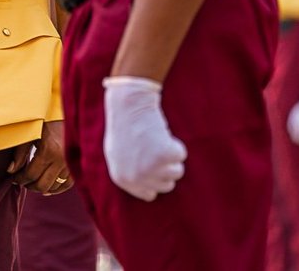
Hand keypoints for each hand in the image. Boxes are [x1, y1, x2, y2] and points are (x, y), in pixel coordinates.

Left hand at [8, 120, 73, 194]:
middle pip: (42, 185)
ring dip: (42, 188)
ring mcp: (70, 164)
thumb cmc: (44, 121)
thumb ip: (20, 153)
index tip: (13, 178)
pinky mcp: (76, 165)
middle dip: (29, 185)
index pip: (30, 174)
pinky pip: (67, 184)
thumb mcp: (30, 133)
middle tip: (22, 180)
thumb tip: (10, 171)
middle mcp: (61, 160)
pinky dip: (57, 188)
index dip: (19, 179)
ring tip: (32, 182)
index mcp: (48, 150)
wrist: (66, 112)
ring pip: (54, 187)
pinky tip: (48, 187)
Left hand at [103, 76, 186, 200]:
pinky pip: (181, 155)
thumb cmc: (124, 127)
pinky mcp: (165, 156)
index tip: (153, 164)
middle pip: (166, 185)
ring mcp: (151, 169)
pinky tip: (161, 133)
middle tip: (153, 147)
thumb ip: (130, 175)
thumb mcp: (117, 155)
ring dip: (171, 156)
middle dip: (164, 167)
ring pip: (177, 172)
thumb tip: (148, 193)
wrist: (128, 105)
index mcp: (122, 179)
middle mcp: (136, 178)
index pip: (150, 194)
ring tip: (156, 140)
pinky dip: (175, 144)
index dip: (155, 178)